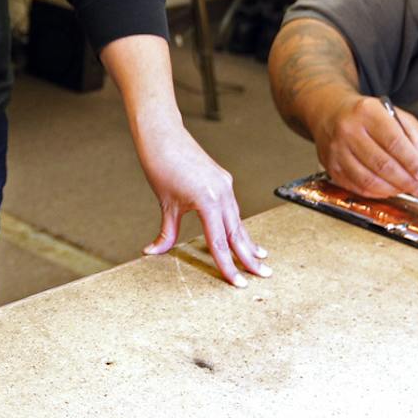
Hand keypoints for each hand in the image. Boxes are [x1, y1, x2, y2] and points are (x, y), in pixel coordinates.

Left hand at [137, 121, 265, 286]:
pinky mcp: (223, 180)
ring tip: (260, 259)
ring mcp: (225, 185)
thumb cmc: (161, 165)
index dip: (228, 266)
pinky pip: (233, 208)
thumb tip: (153, 251)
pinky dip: (237, 224)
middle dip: (250, 257)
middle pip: (237, 233)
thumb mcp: (165, 203)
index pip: (219, 242)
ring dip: (247, 241)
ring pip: (238, 220)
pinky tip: (242, 234)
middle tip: (264, 276)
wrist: (162, 134)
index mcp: (208, 201)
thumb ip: (166, 232)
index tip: (238, 283)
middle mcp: (222, 193)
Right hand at [315, 95, 417, 199]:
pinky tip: (388, 189)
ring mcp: (337, 150)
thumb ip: (415, 135)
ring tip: (404, 188)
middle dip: (405, 180)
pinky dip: (377, 193)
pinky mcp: (331, 166)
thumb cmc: (365, 115)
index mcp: (367, 112)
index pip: (394, 142)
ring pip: (369, 180)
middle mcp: (349, 130)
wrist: (329, 112)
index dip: (412, 162)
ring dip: (392, 189)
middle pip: (382, 164)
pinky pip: (357, 187)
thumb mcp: (395, 114)